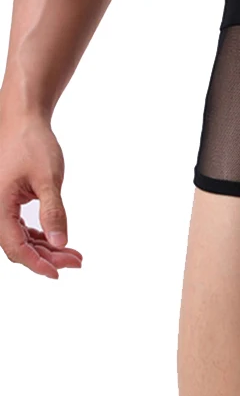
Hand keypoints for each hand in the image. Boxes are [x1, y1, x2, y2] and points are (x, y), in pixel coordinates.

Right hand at [0, 111, 82, 277]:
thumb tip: (60, 242)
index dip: (37, 264)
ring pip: (20, 239)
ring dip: (45, 249)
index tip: (60, 273)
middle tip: (76, 261)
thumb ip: (53, 212)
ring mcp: (0, 207)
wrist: (22, 122)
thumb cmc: (33, 145)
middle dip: (47, 257)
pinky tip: (58, 241)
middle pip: (18, 246)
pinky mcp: (8, 202)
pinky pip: (20, 228)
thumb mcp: (48, 179)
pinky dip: (39, 236)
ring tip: (73, 255)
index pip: (15, 248)